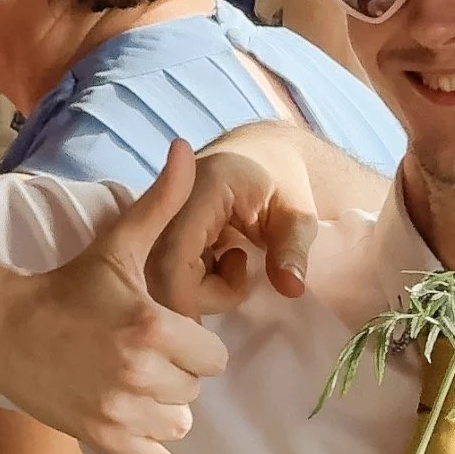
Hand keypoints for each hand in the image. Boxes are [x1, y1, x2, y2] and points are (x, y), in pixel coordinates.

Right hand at [0, 143, 231, 453]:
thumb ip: (161, 203)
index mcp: (152, 328)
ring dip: (163, 404)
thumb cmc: (70, 286)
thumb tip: (183, 150)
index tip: (162, 329)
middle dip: (177, 370)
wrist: (4, 328)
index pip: (213, 354)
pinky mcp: (106, 441)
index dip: (193, 341)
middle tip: (135, 350)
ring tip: (124, 377)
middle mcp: (140, 376)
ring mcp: (121, 414)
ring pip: (180, 420)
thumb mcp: (118, 245)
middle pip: (198, 387)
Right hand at [147, 133, 319, 318]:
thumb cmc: (281, 181)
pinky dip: (190, 284)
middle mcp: (168, 203)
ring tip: (234, 266)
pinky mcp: (158, 232)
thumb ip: (293, 249)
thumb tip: (291, 290)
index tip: (236, 295)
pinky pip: (160, 272)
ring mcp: (159, 218)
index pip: (174, 255)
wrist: (261, 156)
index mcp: (202, 188)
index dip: (193, 294)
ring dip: (196, 291)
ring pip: (156, 277)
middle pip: (158, 273)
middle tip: (241, 280)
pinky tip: (217, 266)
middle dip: (200, 297)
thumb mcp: (298, 214)